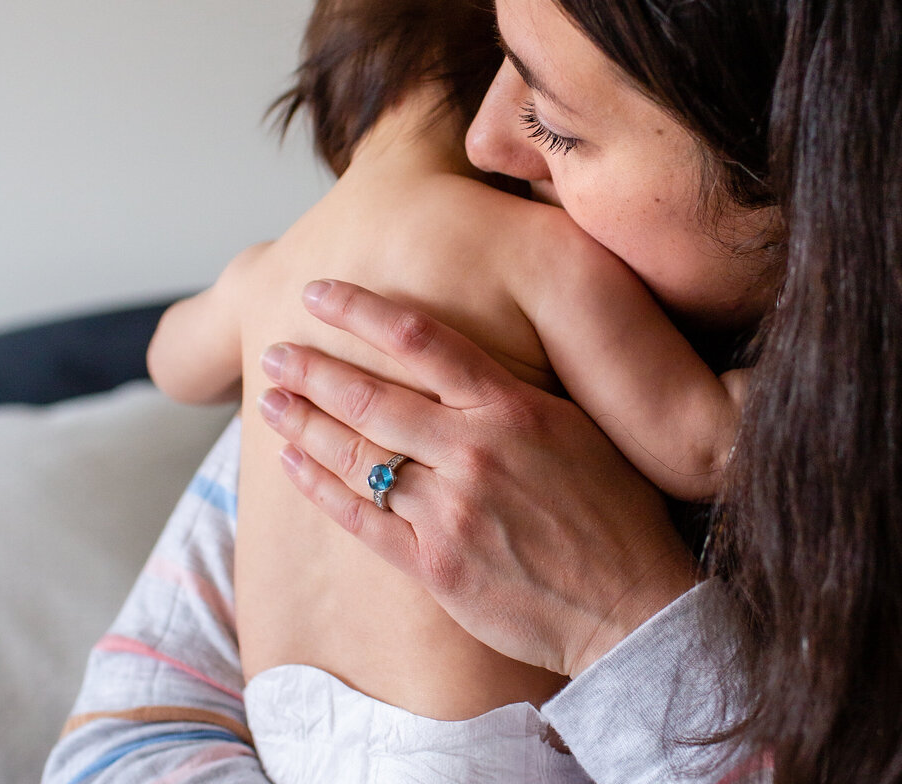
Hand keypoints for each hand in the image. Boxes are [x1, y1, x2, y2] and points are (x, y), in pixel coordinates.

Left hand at [258, 280, 697, 676]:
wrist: (631, 607)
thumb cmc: (616, 516)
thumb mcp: (580, 433)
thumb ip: (517, 397)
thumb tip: (463, 364)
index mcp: (512, 410)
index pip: (420, 341)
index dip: (360, 312)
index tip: (318, 294)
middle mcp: (474, 452)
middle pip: (371, 397)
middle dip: (312, 370)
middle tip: (274, 353)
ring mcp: (449, 510)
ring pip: (356, 456)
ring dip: (305, 425)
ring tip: (271, 403)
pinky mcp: (433, 564)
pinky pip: (361, 519)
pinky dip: (320, 489)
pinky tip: (294, 465)